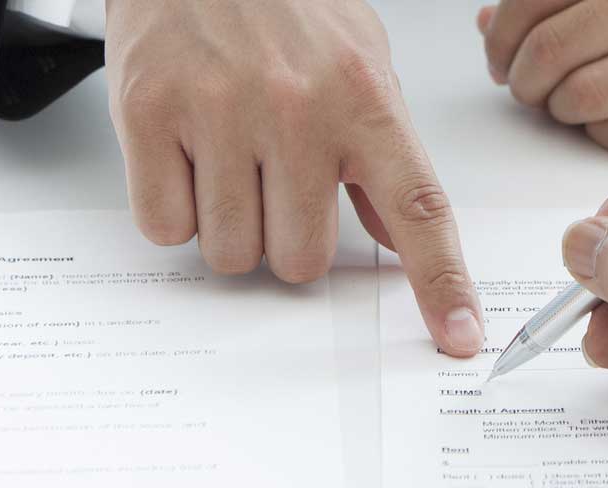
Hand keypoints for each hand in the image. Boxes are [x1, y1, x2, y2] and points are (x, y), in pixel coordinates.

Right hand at [107, 0, 485, 354]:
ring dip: (227, 227)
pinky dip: (172, 208)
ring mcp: (220, 111)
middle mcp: (298, 107)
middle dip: (283, 238)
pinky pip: (165, 225)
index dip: (441, 282)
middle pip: (299, 260)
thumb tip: (405, 241)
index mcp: (364, 99)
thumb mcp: (360, 65)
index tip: (458, 335)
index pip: (418, 208)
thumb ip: (383, 157)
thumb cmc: (281, 5)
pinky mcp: (149, 114)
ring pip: (231, 253)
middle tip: (271, 180)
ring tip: (226, 157)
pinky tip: (185, 154)